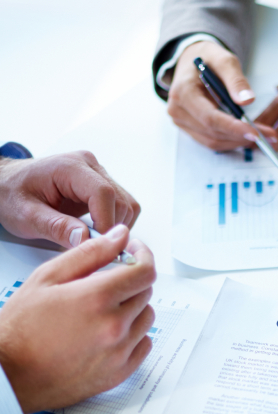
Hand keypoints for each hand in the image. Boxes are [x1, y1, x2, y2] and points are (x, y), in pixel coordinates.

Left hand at [0, 151, 139, 247]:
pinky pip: (125, 206)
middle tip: (92, 245)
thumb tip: (85, 238)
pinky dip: (117, 223)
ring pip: (128, 205)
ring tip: (93, 237)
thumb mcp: (26, 215)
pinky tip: (98, 230)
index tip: (99, 243)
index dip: (106, 222)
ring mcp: (98, 174)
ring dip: (117, 227)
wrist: (7, 184)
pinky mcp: (102, 184)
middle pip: (120, 201)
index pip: (103, 193)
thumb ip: (56, 227)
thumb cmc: (12, 194)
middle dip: (111, 228)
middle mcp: (89, 166)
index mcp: (69, 167)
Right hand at [0, 225, 156, 413]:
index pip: (144, 271)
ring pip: (147, 318)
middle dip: (130, 282)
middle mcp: (114, 326)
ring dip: (133, 308)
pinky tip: (110, 332)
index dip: (142, 256)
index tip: (134, 252)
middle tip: (105, 284)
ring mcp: (120, 352)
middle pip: (145, 292)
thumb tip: (121, 236)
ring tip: (103, 310)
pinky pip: (144, 344)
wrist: (10, 375)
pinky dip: (134, 335)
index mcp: (97, 299)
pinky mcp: (120, 372)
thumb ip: (90, 253)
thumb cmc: (21, 328)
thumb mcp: (48, 278)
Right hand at [167, 41, 275, 150]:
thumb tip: (248, 101)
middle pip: (213, 133)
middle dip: (242, 137)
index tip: (256, 134)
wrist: (192, 61)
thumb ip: (236, 80)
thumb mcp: (224, 60)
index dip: (234, 128)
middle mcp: (178, 110)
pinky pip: (212, 142)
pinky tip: (247, 136)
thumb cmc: (209, 59)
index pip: (210, 118)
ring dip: (238, 142)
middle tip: (268, 136)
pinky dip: (232, 141)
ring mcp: (182, 122)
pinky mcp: (190, 129)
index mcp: (183, 92)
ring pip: (213, 142)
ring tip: (261, 136)